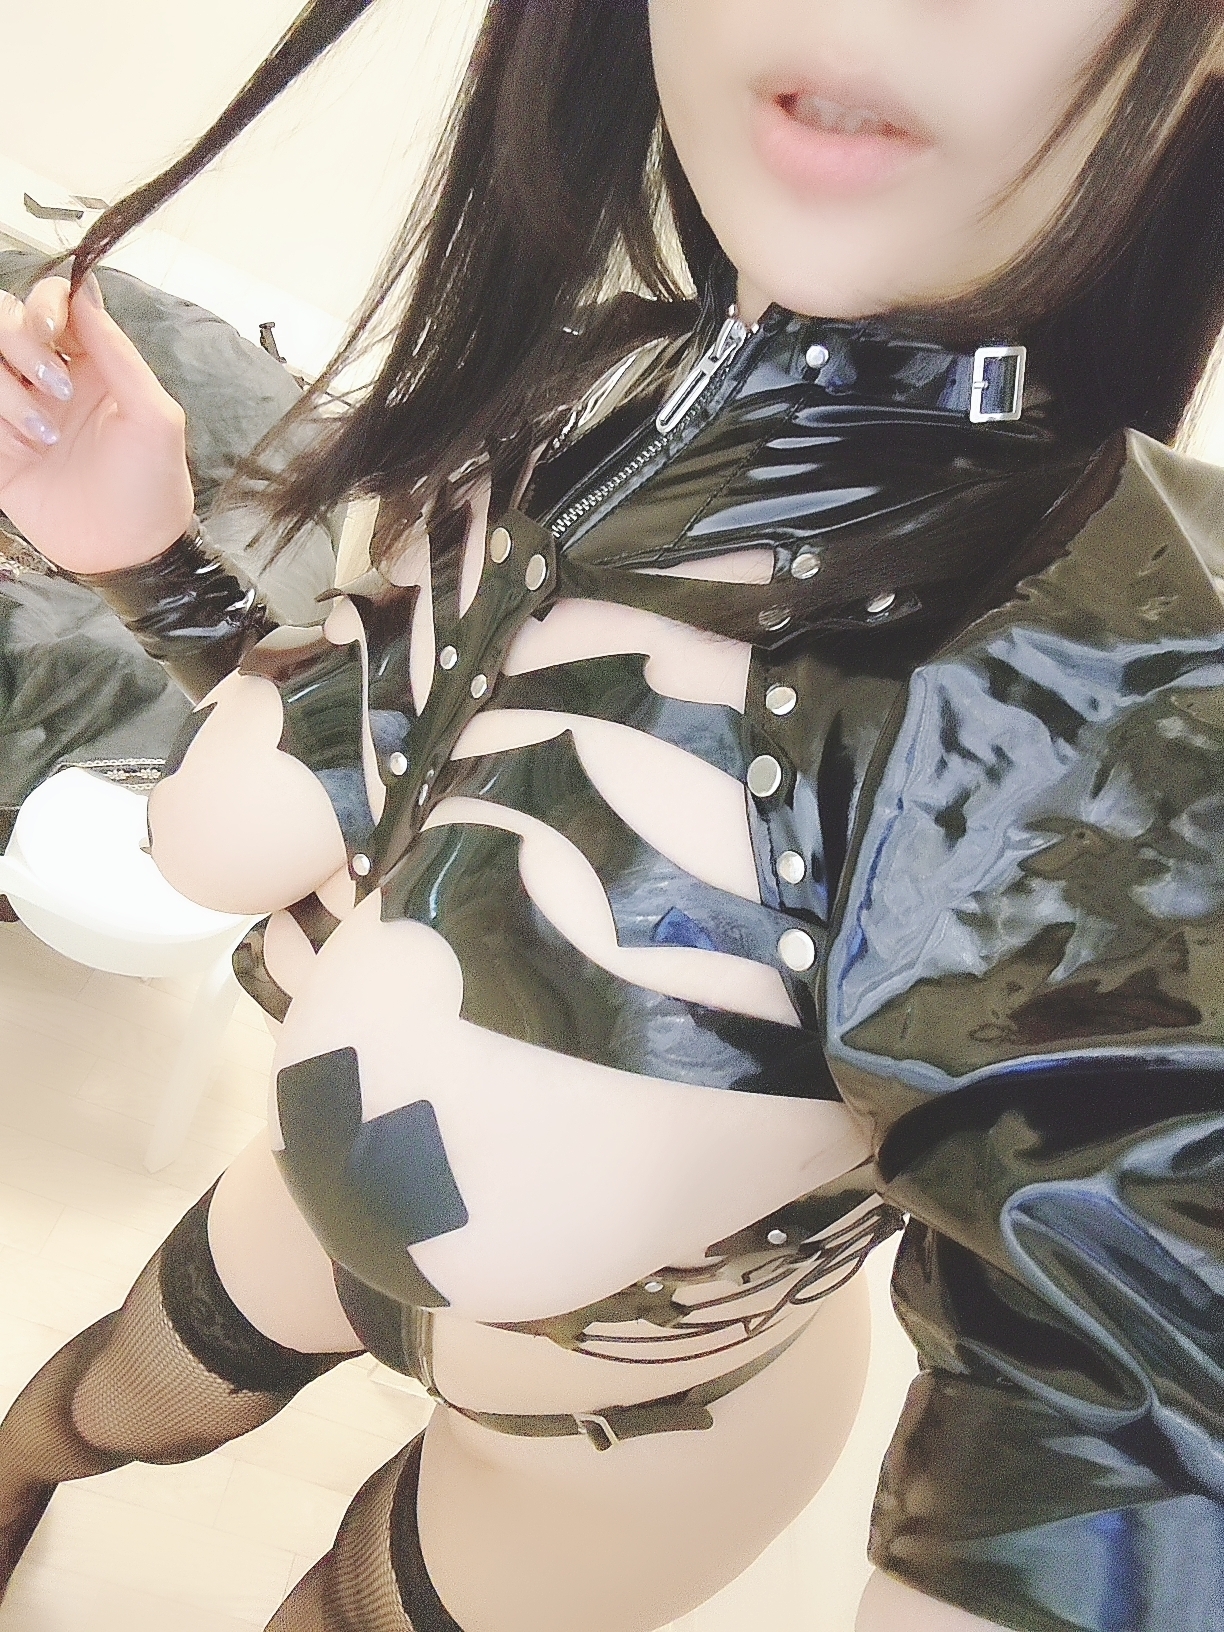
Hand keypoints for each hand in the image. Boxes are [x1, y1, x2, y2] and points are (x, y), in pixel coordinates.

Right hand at [0, 275, 194, 574]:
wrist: (126, 554)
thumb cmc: (152, 488)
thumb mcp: (154, 417)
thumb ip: (119, 353)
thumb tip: (86, 289)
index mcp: (93, 364)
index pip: (55, 302)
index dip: (46, 303)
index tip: (54, 328)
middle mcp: (50, 379)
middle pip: (4, 319)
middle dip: (20, 342)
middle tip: (54, 389)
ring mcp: (18, 410)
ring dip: (8, 393)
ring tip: (46, 437)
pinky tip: (22, 451)